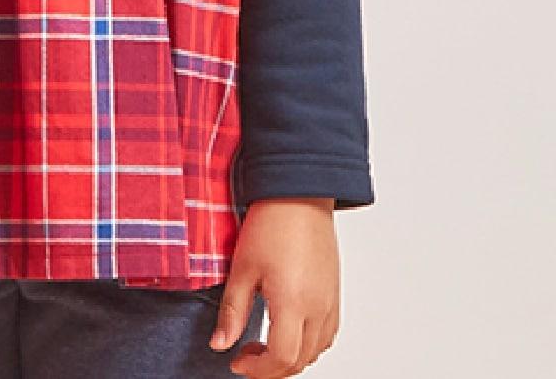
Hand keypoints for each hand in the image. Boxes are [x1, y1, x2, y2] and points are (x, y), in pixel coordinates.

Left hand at [209, 198, 339, 376]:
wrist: (299, 194)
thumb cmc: (272, 223)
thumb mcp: (242, 267)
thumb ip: (232, 311)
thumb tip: (220, 344)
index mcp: (293, 304)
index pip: (281, 358)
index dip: (257, 369)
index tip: (237, 362)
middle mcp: (318, 308)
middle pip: (300, 361)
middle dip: (271, 368)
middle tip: (246, 355)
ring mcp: (330, 301)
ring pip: (316, 350)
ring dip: (291, 358)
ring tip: (265, 344)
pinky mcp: (335, 292)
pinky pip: (327, 334)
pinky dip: (308, 344)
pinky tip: (289, 330)